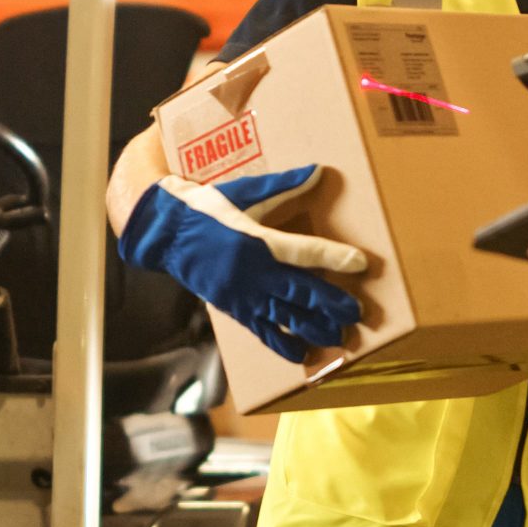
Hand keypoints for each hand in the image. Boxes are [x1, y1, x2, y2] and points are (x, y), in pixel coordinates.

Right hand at [118, 164, 369, 362]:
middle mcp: (253, 272)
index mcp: (257, 240)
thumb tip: (317, 172)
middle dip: (331, 302)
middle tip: (358, 312)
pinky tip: (302, 354)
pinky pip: (261, 331)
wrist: (165, 233)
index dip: (334, 257)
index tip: (361, 263)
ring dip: (314, 327)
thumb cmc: (206, 207)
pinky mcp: (233, 308)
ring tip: (339, 335)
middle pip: (301, 290)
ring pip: (285, 315)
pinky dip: (282, 344)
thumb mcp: (245, 192)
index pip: (304, 250)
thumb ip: (283, 186)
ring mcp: (242, 294)